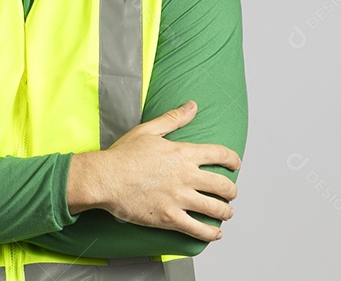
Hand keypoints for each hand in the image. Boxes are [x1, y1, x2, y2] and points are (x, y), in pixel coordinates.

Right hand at [68, 100, 239, 241]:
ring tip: (226, 213)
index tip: (235, 164)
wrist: (105, 178)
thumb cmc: (123, 155)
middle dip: (232, 191)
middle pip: (223, 185)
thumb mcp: (149, 130)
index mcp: (183, 153)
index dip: (232, 160)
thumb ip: (174, 118)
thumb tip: (192, 106)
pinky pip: (198, 229)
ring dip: (226, 212)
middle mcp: (186, 176)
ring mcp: (179, 198)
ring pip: (215, 209)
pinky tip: (215, 234)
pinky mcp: (169, 218)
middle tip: (231, 193)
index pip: (220, 154)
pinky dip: (211, 234)